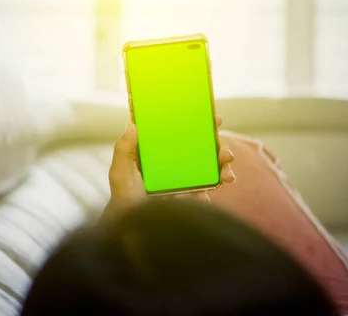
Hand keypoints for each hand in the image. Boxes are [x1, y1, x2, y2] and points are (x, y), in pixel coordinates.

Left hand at [101, 116, 235, 221]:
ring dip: (224, 169)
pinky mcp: (191, 197)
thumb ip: (123, 150)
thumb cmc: (124, 197)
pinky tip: (208, 195)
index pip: (184, 131)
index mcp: (162, 150)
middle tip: (225, 153)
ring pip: (212, 168)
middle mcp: (177, 162)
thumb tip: (132, 125)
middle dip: (220, 147)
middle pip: (204, 148)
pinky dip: (213, 190)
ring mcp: (186, 179)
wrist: (132, 227)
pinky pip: (207, 190)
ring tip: (227, 176)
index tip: (215, 120)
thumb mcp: (120, 172)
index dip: (201, 123)